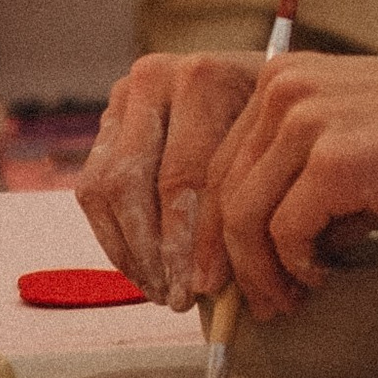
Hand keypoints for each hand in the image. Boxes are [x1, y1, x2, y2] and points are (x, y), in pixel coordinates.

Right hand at [77, 51, 262, 307]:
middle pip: (136, 183)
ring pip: (106, 188)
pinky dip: (117, 238)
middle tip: (177, 300)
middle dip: (156, 253)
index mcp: (205, 79)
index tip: (202, 289)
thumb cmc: (285, 126)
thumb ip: (254, 201)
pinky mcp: (107, 119)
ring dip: (132, 251)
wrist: (268, 79)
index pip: (184, 177)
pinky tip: (146, 270)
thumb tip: (225, 289)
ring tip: (162, 291)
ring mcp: (125, 96)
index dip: (189, 242)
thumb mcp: (284, 149)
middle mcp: (157, 77)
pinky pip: (92, 190)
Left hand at [195, 54, 377, 315]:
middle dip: (227, 258)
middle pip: (220, 189)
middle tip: (247, 304)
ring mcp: (306, 121)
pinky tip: (321, 278)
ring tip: (286, 301)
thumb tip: (268, 248)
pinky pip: (285, 231)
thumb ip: (305, 175)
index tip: (222, 271)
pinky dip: (296, 266)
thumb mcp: (355, 134)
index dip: (214, 225)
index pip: (220, 159)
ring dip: (260, 272)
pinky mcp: (332, 161)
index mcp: (285, 75)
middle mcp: (285, 88)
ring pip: (244, 216)